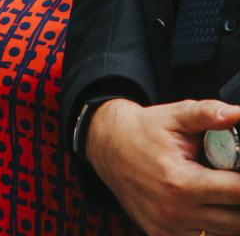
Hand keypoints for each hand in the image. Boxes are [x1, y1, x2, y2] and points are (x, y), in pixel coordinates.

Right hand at [87, 98, 239, 235]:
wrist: (109, 146)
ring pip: (222, 232)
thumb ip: (208, 114)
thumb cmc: (144, 130)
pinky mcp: (162, 235)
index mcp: (181, 181)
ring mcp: (168, 228)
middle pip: (236, 220)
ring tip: (218, 184)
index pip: (236, 192)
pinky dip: (212, 223)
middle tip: (230, 173)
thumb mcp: (175, 115)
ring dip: (229, 211)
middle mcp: (175, 211)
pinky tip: (207, 202)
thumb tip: (236, 113)